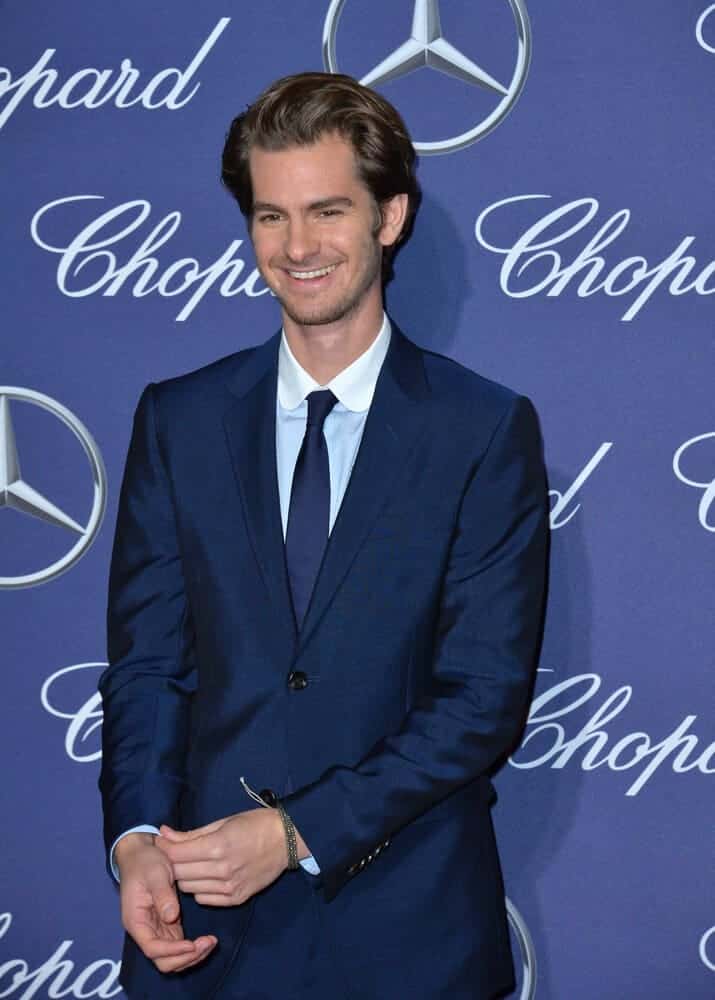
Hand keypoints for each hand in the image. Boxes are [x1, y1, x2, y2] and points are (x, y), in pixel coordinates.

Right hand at [115, 832, 216, 972]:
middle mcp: (145, 930)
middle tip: (207, 943)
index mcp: (137, 921)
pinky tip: (207, 939)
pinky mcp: (167, 923)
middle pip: (162, 959)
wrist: (142, 852)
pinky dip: (192, 947)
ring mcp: (156, 928)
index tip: (192, 944)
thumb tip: (171, 916)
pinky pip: (178, 944)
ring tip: (211, 942)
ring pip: (172, 956)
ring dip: (191, 955)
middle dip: (185, 958)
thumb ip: (162, 895)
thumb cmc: (145, 861)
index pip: (152, 948)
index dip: (172, 951)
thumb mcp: (154, 874)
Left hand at [156, 808, 296, 906]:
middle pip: (180, 874)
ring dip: (184, 877)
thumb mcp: (222, 822)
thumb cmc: (255, 824)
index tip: (161, 842)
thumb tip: (164, 833)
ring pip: (189, 889)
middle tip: (173, 854)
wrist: (286, 840)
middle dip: (171, 864)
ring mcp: (230, 888)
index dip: (164, 848)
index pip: (177, 854)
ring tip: (189, 865)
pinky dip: (199, 888)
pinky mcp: (236, 899)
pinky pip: (204, 898)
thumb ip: (191, 834)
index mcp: (218, 846)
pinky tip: (205, 876)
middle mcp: (222, 870)